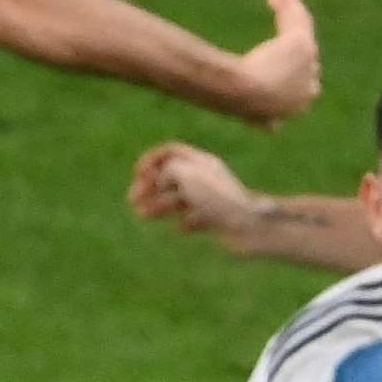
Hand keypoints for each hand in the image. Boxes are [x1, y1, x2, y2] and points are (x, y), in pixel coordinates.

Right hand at [131, 139, 259, 235]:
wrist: (249, 226)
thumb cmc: (217, 197)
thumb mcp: (186, 174)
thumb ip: (167, 170)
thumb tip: (158, 181)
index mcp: (200, 162)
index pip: (171, 152)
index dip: (151, 159)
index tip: (137, 174)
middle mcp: (206, 178)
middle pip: (172, 177)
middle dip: (150, 187)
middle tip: (132, 200)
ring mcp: (211, 200)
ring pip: (180, 200)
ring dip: (159, 206)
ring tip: (143, 216)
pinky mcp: (217, 221)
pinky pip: (195, 220)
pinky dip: (183, 223)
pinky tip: (176, 230)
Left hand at [229, 0, 320, 126]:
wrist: (244, 92)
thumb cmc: (237, 101)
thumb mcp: (249, 109)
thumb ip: (260, 117)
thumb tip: (271, 126)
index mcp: (295, 107)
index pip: (305, 84)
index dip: (295, 67)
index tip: (279, 54)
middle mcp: (309, 88)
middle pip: (308, 56)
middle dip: (296, 36)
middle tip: (286, 22)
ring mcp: (307, 65)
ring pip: (302, 33)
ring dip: (292, 15)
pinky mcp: (302, 45)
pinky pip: (300, 20)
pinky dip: (292, 6)